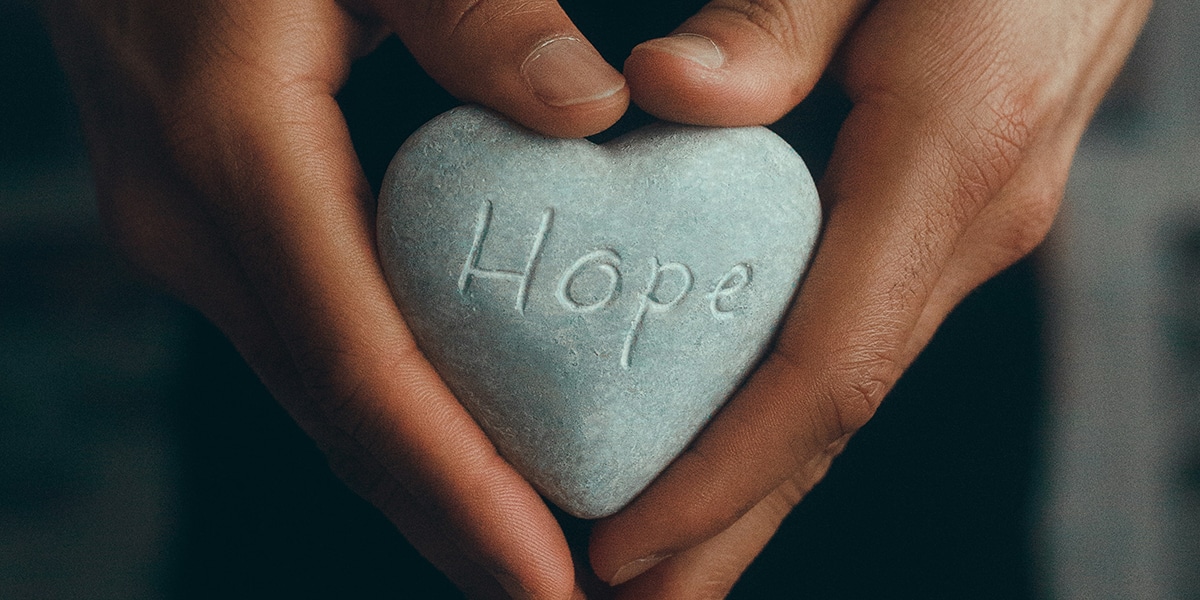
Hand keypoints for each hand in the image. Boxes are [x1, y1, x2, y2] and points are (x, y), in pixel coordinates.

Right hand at [42, 1, 631, 597]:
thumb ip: (475, 11)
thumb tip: (589, 110)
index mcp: (237, 150)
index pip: (362, 364)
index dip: (456, 484)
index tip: (546, 573)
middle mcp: (197, 221)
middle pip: (339, 416)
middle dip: (448, 525)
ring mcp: (192, 233)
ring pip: (320, 400)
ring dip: (420, 489)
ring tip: (522, 560)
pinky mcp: (214, 229)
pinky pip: (310, 352)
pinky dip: (389, 422)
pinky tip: (454, 454)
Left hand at [584, 0, 1150, 596]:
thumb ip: (772, 23)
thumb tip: (660, 91)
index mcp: (948, 161)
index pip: (823, 369)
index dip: (721, 474)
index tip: (623, 544)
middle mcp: (968, 226)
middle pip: (834, 417)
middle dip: (731, 526)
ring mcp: (967, 233)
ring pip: (846, 392)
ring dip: (755, 487)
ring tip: (661, 561)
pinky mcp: (948, 221)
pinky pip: (854, 339)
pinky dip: (785, 414)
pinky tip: (728, 442)